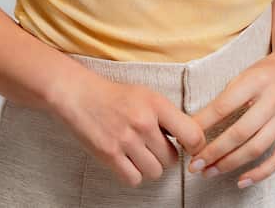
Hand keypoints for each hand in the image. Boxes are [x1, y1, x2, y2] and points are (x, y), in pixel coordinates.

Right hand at [51, 71, 206, 186]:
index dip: (195, 146)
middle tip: (154, 147)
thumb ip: (168, 116)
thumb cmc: (115, 96)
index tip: (189, 148)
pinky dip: (133, 174)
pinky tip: (128, 161)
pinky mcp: (109, 154)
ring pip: (155, 172)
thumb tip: (191, 139)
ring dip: (150, 167)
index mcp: (156, 104)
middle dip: (166, 156)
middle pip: (172, 160)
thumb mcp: (147, 95)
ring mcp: (125, 140)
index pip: (192, 135)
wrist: (80, 95)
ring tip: (140, 153)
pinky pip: (134, 179)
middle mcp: (143, 122)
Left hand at [186, 49, 274, 186]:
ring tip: (210, 171)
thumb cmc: (266, 73)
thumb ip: (224, 100)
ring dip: (230, 164)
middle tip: (194, 164)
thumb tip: (195, 126)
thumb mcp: (243, 75)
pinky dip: (260, 173)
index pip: (224, 106)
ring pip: (257, 147)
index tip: (187, 139)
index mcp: (256, 81)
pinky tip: (242, 180)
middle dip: (214, 152)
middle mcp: (274, 99)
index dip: (203, 124)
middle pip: (240, 132)